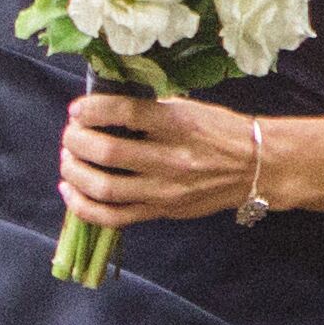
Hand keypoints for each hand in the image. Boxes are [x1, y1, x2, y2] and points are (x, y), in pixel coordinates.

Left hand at [61, 89, 263, 230]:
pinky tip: (70, 191)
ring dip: (75, 172)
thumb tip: (102, 107)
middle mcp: (170, 158)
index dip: (92, 110)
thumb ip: (148, 109)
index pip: (126, 114)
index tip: (77, 109)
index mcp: (178, 124)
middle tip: (70, 134)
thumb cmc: (219, 131)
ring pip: (104, 187)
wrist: (255, 167)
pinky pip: (114, 217)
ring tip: (68, 159)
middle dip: (76, 141)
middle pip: (108, 151)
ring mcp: (165, 190)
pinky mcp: (162, 212)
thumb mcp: (188, 108)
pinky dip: (83, 207)